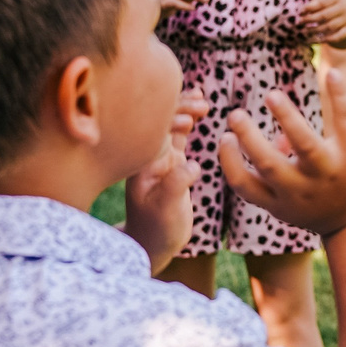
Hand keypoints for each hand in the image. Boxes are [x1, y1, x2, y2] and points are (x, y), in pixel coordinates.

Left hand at [122, 87, 208, 272]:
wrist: (153, 243)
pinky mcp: (171, 162)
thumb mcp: (166, 210)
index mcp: (142, 161)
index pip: (153, 128)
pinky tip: (199, 106)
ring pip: (171, 123)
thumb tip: (194, 165)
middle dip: (180, 107)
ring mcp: (160, 156)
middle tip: (204, 106)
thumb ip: (176, 184)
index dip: (170, 117)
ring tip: (204, 103)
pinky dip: (188, 119)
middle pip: (161, 119)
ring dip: (186, 109)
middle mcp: (148, 154)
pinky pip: (179, 134)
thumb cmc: (157, 229)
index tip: (191, 121)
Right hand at [215, 69, 345, 238]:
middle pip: (270, 165)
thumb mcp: (288, 203)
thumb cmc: (316, 206)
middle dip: (250, 139)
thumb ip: (270, 175)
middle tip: (235, 114)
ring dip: (286, 118)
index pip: (244, 185)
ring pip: (306, 145)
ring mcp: (328, 173)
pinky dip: (338, 96)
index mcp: (279, 202)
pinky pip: (344, 123)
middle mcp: (301, 190)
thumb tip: (276, 138)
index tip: (225, 137)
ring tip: (271, 95)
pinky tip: (333, 73)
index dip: (229, 161)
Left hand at [301, 0, 345, 46]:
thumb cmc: (338, 1)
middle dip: (310, 20)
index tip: (300, 12)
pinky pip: (339, 36)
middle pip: (324, 15)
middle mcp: (343, 8)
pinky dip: (329, 39)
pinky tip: (319, 39)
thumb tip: (303, 10)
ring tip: (305, 31)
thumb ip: (319, 1)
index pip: (321, 2)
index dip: (309, 8)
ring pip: (330, 27)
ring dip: (316, 30)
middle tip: (300, 22)